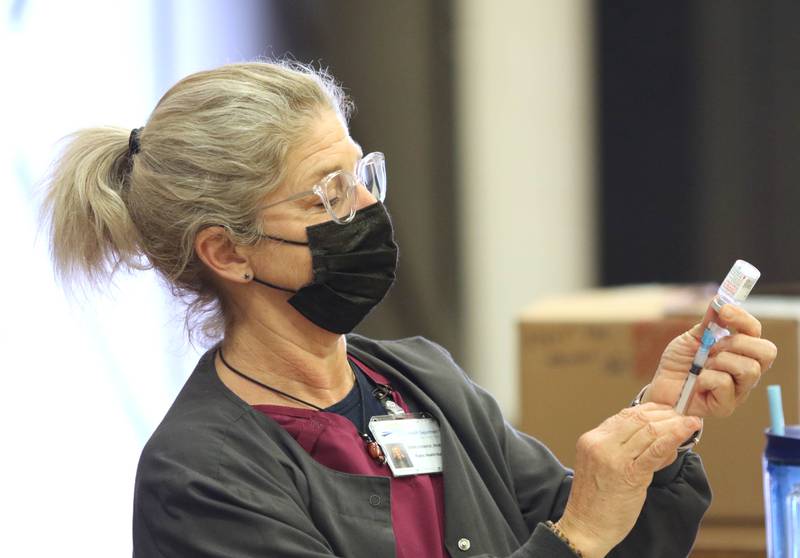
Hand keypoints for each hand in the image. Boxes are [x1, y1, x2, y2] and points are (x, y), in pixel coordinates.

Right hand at [555, 403, 701, 557]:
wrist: (586, 527)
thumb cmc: (596, 500)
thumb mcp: (602, 465)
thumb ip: (623, 448)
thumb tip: (657, 436)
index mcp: (592, 439)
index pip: (624, 415)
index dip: (651, 410)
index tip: (668, 410)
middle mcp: (600, 444)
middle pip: (638, 419)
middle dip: (665, 414)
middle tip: (684, 414)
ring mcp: (613, 458)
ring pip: (649, 431)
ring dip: (674, 424)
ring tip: (691, 423)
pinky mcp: (629, 474)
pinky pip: (655, 450)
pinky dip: (673, 437)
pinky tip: (686, 431)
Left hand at [642, 304, 777, 416]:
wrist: (661, 387)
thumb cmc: (679, 364)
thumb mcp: (691, 338)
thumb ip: (708, 323)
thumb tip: (720, 300)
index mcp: (740, 352)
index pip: (756, 332)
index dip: (743, 318)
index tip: (723, 310)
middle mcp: (745, 371)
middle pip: (766, 352)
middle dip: (736, 343)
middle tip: (712, 348)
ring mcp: (738, 390)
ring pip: (749, 368)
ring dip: (720, 361)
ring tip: (702, 366)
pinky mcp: (726, 406)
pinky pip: (725, 383)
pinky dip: (705, 378)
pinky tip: (696, 382)